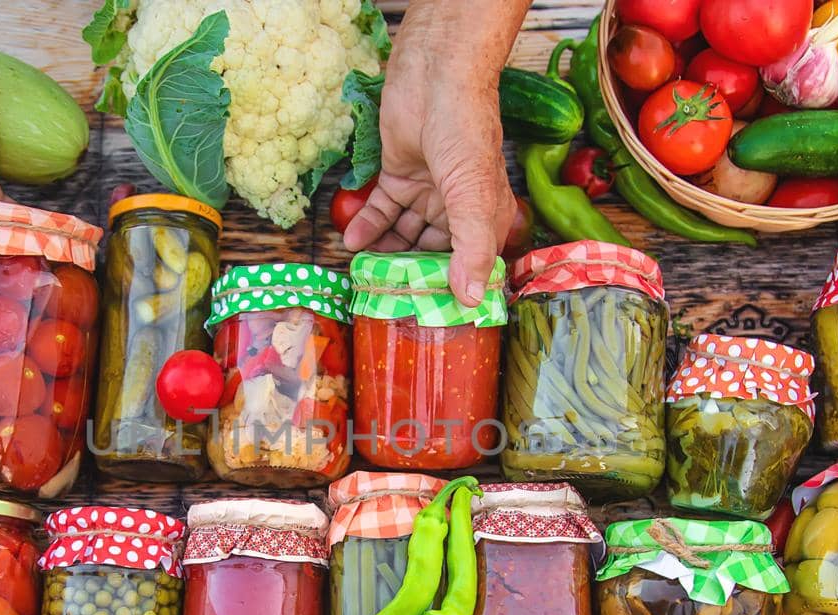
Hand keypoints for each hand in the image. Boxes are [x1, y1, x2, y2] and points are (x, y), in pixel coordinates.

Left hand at [342, 11, 517, 307]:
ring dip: (384, 255)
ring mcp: (427, 192)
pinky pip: (381, 211)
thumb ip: (471, 249)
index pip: (470, 266)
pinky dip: (366, 226)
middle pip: (432, 254)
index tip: (429, 317)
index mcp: (486, 217)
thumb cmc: (466, 130)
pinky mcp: (398, 175)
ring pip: (403, 235)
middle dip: (409, 276)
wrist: (436, 73)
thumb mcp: (473, 195)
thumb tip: (471, 300)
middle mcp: (457, 208)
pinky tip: (352, 243)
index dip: (452, 291)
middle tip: (385, 300)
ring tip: (363, 277)